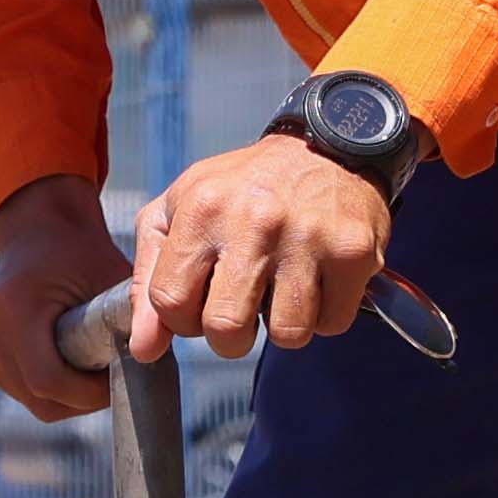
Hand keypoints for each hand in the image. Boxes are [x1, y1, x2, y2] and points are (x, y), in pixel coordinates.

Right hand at [0, 178, 124, 421]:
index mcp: (12, 310)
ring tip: (91, 362)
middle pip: (41, 400)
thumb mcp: (110, 277)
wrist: (39, 231)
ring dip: (69, 394)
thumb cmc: (81, 252)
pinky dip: (51, 388)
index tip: (123, 376)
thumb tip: (151, 361)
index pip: (48, 381)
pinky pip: (21, 392)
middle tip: (114, 374)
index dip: (90, 392)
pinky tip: (67, 360)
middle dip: (84, 397)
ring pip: (33, 402)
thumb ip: (131, 318)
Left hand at [132, 129, 394, 365]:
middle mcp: (254, 221)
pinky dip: (324, 315)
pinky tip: (316, 282)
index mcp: (202, 209)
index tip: (197, 306)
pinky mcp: (354, 252)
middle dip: (230, 337)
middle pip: (226, 328)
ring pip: (287, 335)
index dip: (181, 320)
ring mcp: (308, 237)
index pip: (170, 302)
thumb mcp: (177, 213)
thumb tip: (144, 349)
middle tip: (241, 309)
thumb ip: (147, 279)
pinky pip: (332, 323)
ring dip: (282, 326)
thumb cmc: (242, 187)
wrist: (324, 148)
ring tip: (281, 290)